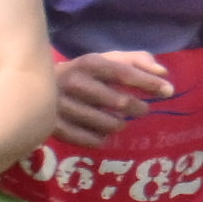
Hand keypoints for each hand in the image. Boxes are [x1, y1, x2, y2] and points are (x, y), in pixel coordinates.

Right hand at [43, 48, 180, 147]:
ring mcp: (62, 106)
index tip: (169, 91)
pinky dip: (102, 138)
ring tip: (115, 120)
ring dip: (119, 124)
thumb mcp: (105, 60)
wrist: (34, 88)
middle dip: (137, 108)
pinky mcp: (54, 127)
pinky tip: (99, 132)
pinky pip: (94, 141)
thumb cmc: (82, 75)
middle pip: (121, 103)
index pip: (124, 73)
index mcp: (88, 63)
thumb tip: (164, 73)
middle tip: (140, 109)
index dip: (148, 83)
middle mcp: (74, 82)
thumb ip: (136, 61)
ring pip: (110, 125)